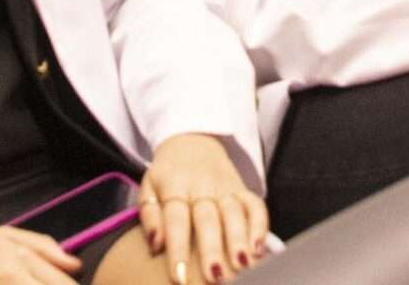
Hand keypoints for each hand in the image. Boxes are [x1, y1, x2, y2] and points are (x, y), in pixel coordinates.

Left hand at [140, 133, 269, 280]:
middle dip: (213, 249)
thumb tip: (155, 245)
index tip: (179, 277)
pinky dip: (260, 225)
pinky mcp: (242, 187)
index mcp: (174, 186)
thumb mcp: (149, 186)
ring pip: (234, 213)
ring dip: (239, 240)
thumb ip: (150, 215)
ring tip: (242, 266)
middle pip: (208, 219)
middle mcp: (202, 187)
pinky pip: (255, 204)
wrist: (191, 137)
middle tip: (215, 277)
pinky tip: (259, 248)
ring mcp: (225, 187)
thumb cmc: (167, 172)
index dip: (178, 249)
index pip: (176, 220)